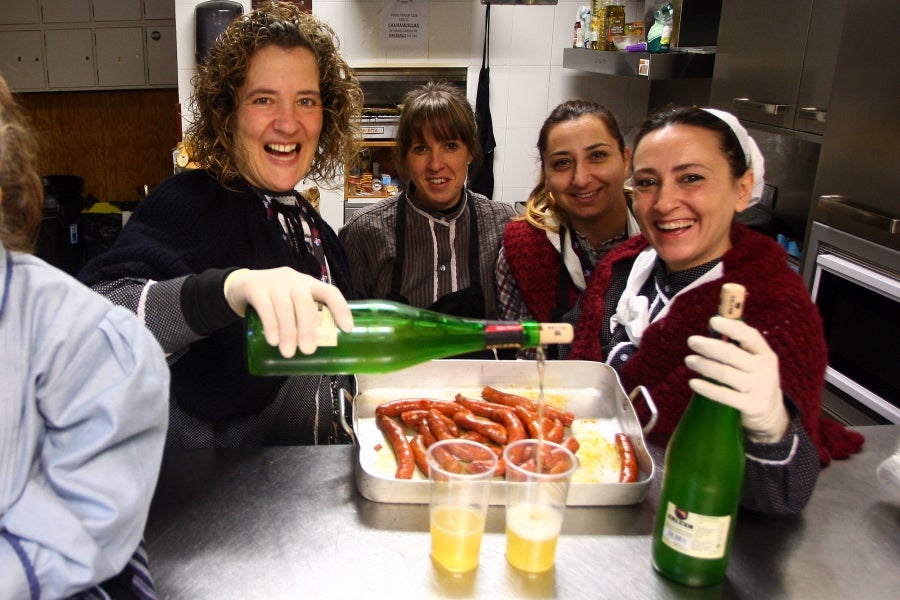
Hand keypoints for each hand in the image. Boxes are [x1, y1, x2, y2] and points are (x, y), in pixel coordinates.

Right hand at [223, 267, 352, 357]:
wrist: (240, 284)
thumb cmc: (275, 298)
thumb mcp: (293, 302)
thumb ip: (305, 317)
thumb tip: (321, 350)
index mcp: (309, 284)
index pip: (330, 292)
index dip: (341, 309)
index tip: (347, 329)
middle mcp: (294, 280)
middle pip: (305, 303)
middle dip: (308, 328)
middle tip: (308, 351)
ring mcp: (274, 282)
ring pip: (284, 307)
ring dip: (288, 332)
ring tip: (288, 353)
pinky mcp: (255, 288)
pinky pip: (265, 307)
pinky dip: (271, 325)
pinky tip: (273, 340)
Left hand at [684, 316, 789, 443]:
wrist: (771, 413)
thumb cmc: (754, 379)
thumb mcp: (753, 362)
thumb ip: (737, 348)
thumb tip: (709, 331)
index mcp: (765, 353)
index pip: (750, 336)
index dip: (731, 327)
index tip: (713, 321)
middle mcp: (765, 369)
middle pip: (732, 354)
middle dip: (710, 346)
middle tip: (692, 341)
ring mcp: (759, 388)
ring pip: (726, 374)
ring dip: (704, 365)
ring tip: (689, 360)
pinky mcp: (752, 406)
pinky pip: (725, 395)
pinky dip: (707, 388)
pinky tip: (693, 383)